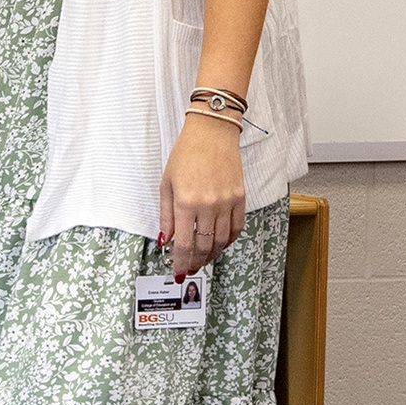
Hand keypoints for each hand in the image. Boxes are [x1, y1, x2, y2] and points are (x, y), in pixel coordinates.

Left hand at [158, 116, 247, 279]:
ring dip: (212, 255)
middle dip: (196, 262)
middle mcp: (208, 205)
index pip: (183, 244)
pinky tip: (220, 243)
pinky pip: (237, 227)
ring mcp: (227, 202)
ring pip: (222, 241)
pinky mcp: (240, 197)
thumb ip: (166, 216)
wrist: (212, 133)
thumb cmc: (186, 154)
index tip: (178, 272)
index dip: (180, 262)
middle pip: (204, 246)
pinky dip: (228, 240)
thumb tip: (165, 240)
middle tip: (189, 268)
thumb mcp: (166, 184)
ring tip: (203, 259)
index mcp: (186, 202)